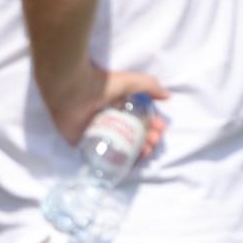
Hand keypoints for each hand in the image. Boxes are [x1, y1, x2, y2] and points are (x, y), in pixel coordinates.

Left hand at [47, 63, 170, 152]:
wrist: (73, 88)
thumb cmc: (101, 83)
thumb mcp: (130, 82)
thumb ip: (150, 86)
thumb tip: (168, 96)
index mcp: (116, 106)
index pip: (138, 120)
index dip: (152, 126)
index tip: (161, 128)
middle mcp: (107, 120)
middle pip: (132, 135)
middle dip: (148, 139)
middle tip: (154, 140)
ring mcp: (95, 132)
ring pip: (120, 147)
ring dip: (137, 150)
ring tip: (147, 149)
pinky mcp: (83, 142)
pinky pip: (102, 155)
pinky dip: (117, 160)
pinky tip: (130, 160)